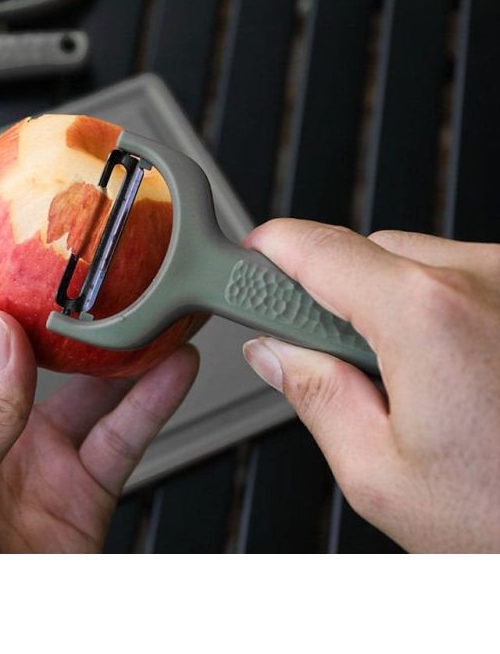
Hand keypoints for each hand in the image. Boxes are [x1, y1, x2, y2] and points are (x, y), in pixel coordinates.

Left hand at [0, 171, 199, 552]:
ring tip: (146, 288)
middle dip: (43, 274)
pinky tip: (178, 361)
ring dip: (115, 333)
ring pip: (82, 372)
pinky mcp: (80, 482)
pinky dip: (154, 394)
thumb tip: (6, 335)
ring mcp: (31, 447)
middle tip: (73, 229)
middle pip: (15, 324)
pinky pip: (123, 426)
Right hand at [240, 220, 499, 551]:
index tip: (248, 264)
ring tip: (424, 383)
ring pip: (423, 262)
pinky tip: (467, 373)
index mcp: (427, 316)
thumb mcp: (383, 477)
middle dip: (339, 296)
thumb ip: (313, 398)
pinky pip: (471, 279)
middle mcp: (483, 279)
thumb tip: (274, 355)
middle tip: (340, 360)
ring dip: (398, 304)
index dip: (270, 251)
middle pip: (370, 252)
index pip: (317, 248)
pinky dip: (448, 311)